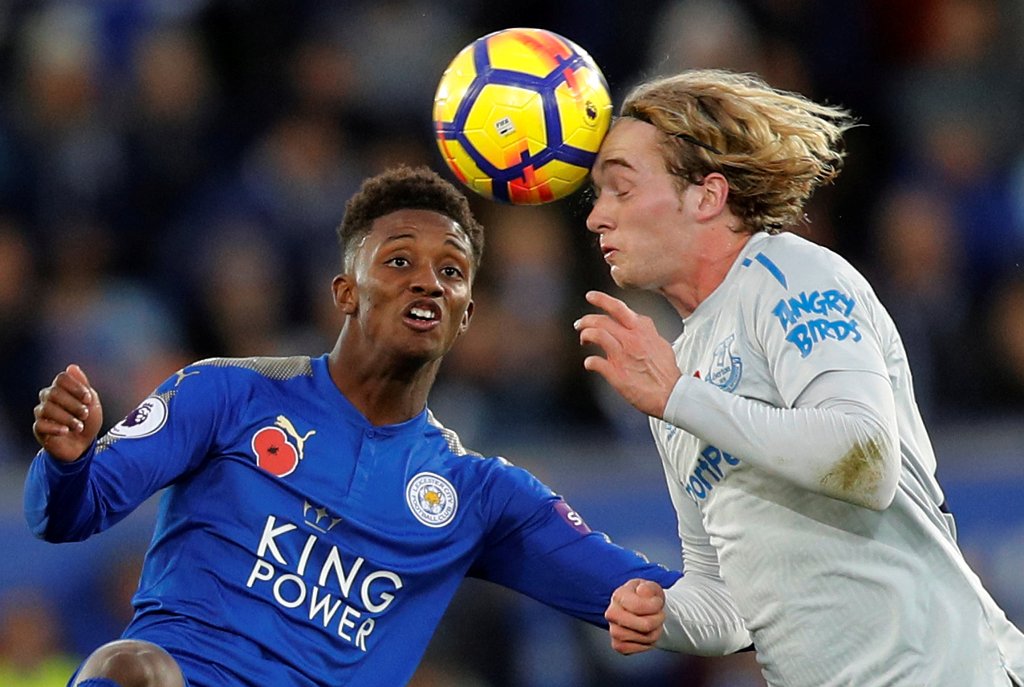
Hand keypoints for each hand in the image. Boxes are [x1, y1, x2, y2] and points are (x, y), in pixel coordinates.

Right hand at [33, 364, 103, 462]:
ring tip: (79, 427)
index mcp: (61, 388)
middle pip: (54, 392)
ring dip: (67, 418)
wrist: (83, 445)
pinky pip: (40, 424)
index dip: (75, 387)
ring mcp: (41, 413)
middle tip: (85, 414)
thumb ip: (83, 385)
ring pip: (47, 408)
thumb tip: (72, 367)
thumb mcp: (91, 403)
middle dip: (73, 404)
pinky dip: (56, 428)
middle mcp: (48, 398)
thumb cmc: (87, 421)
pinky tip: (66, 431)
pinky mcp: (38, 428)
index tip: (88, 399)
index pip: (61, 378)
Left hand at [575, 290, 680, 417]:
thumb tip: (638, 326)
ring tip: (583, 339)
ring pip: (596, 334)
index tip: (591, 296)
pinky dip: (589, 362)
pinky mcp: (616, 373)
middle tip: (579, 324)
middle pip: (601, 320)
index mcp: (642, 329)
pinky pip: (594, 362)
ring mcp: (622, 355)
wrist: (672, 394)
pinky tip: (590, 364)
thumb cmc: (667, 372)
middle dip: (586, 319)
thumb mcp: (660, 343)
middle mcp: (631, 339)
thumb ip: (647, 332)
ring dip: (585, 335)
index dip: (601, 300)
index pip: (618, 307)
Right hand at [605, 578, 666, 654]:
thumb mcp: (650, 587)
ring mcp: (613, 631)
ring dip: (655, 632)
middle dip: (658, 620)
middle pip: (645, 626)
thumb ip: (648, 588)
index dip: (655, 605)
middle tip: (659, 614)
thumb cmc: (646, 598)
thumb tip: (643, 591)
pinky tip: (646, 634)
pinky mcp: (617, 645)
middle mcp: (612, 614)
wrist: (641, 610)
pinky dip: (648, 643)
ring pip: (645, 638)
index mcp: (618, 596)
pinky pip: (639, 649)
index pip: (639, 606)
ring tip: (654, 624)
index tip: (657, 602)